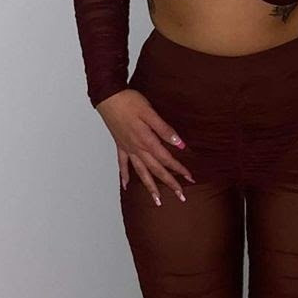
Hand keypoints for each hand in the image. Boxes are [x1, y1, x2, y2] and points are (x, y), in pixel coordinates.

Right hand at [95, 88, 193, 205]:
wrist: (107, 97)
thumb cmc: (129, 101)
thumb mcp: (150, 112)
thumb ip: (164, 129)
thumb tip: (179, 144)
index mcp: (146, 141)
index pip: (166, 159)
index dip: (179, 169)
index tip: (189, 178)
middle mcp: (137, 148)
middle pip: (156, 170)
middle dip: (169, 184)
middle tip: (181, 197)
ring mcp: (127, 148)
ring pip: (140, 172)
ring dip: (150, 187)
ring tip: (157, 201)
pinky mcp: (120, 145)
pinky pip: (122, 164)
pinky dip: (124, 176)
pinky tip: (126, 186)